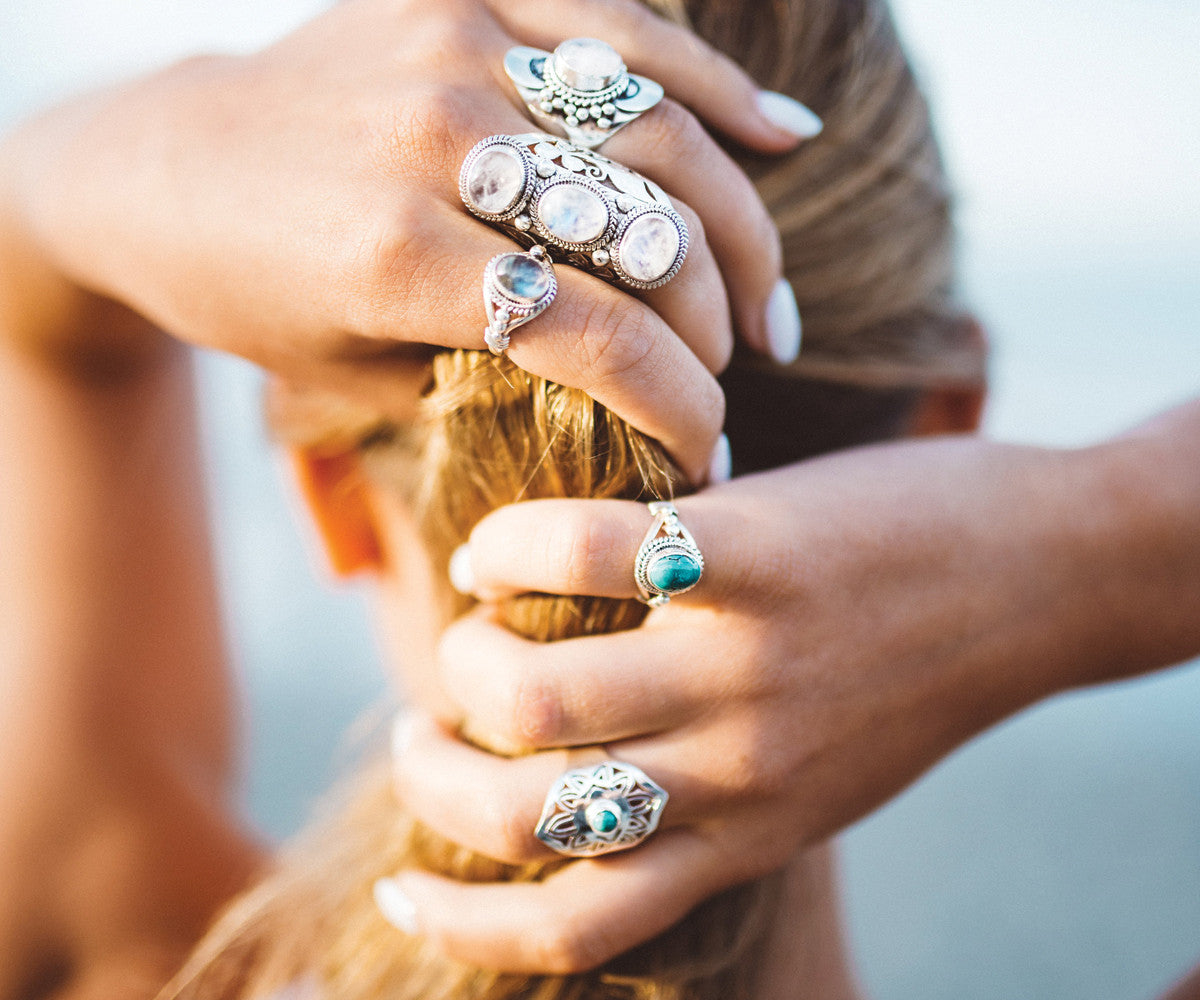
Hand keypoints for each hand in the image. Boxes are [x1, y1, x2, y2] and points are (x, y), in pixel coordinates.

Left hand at [0, 0, 817, 480]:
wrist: (163, 170)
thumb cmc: (254, 296)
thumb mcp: (357, 375)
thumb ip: (492, 376)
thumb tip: (630, 392)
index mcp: (393, 259)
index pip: (595, 336)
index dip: (677, 402)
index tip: (709, 447)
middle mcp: (431, 143)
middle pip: (646, 233)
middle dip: (716, 323)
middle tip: (742, 371)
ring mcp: (449, 50)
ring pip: (657, 134)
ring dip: (738, 228)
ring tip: (767, 300)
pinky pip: (621, 29)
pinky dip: (712, 86)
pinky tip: (784, 138)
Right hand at [384, 417, 1199, 970]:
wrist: (1051, 577)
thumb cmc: (921, 669)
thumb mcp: (823, 773)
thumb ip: (717, 790)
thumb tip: (583, 763)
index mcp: (749, 834)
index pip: (577, 925)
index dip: (461, 924)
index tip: (408, 890)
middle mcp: (739, 772)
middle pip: (524, 815)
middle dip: (433, 782)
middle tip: (423, 730)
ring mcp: (747, 664)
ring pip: (537, 697)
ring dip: (461, 665)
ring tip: (464, 631)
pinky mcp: (761, 556)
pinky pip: (589, 555)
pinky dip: (509, 551)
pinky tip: (494, 550)